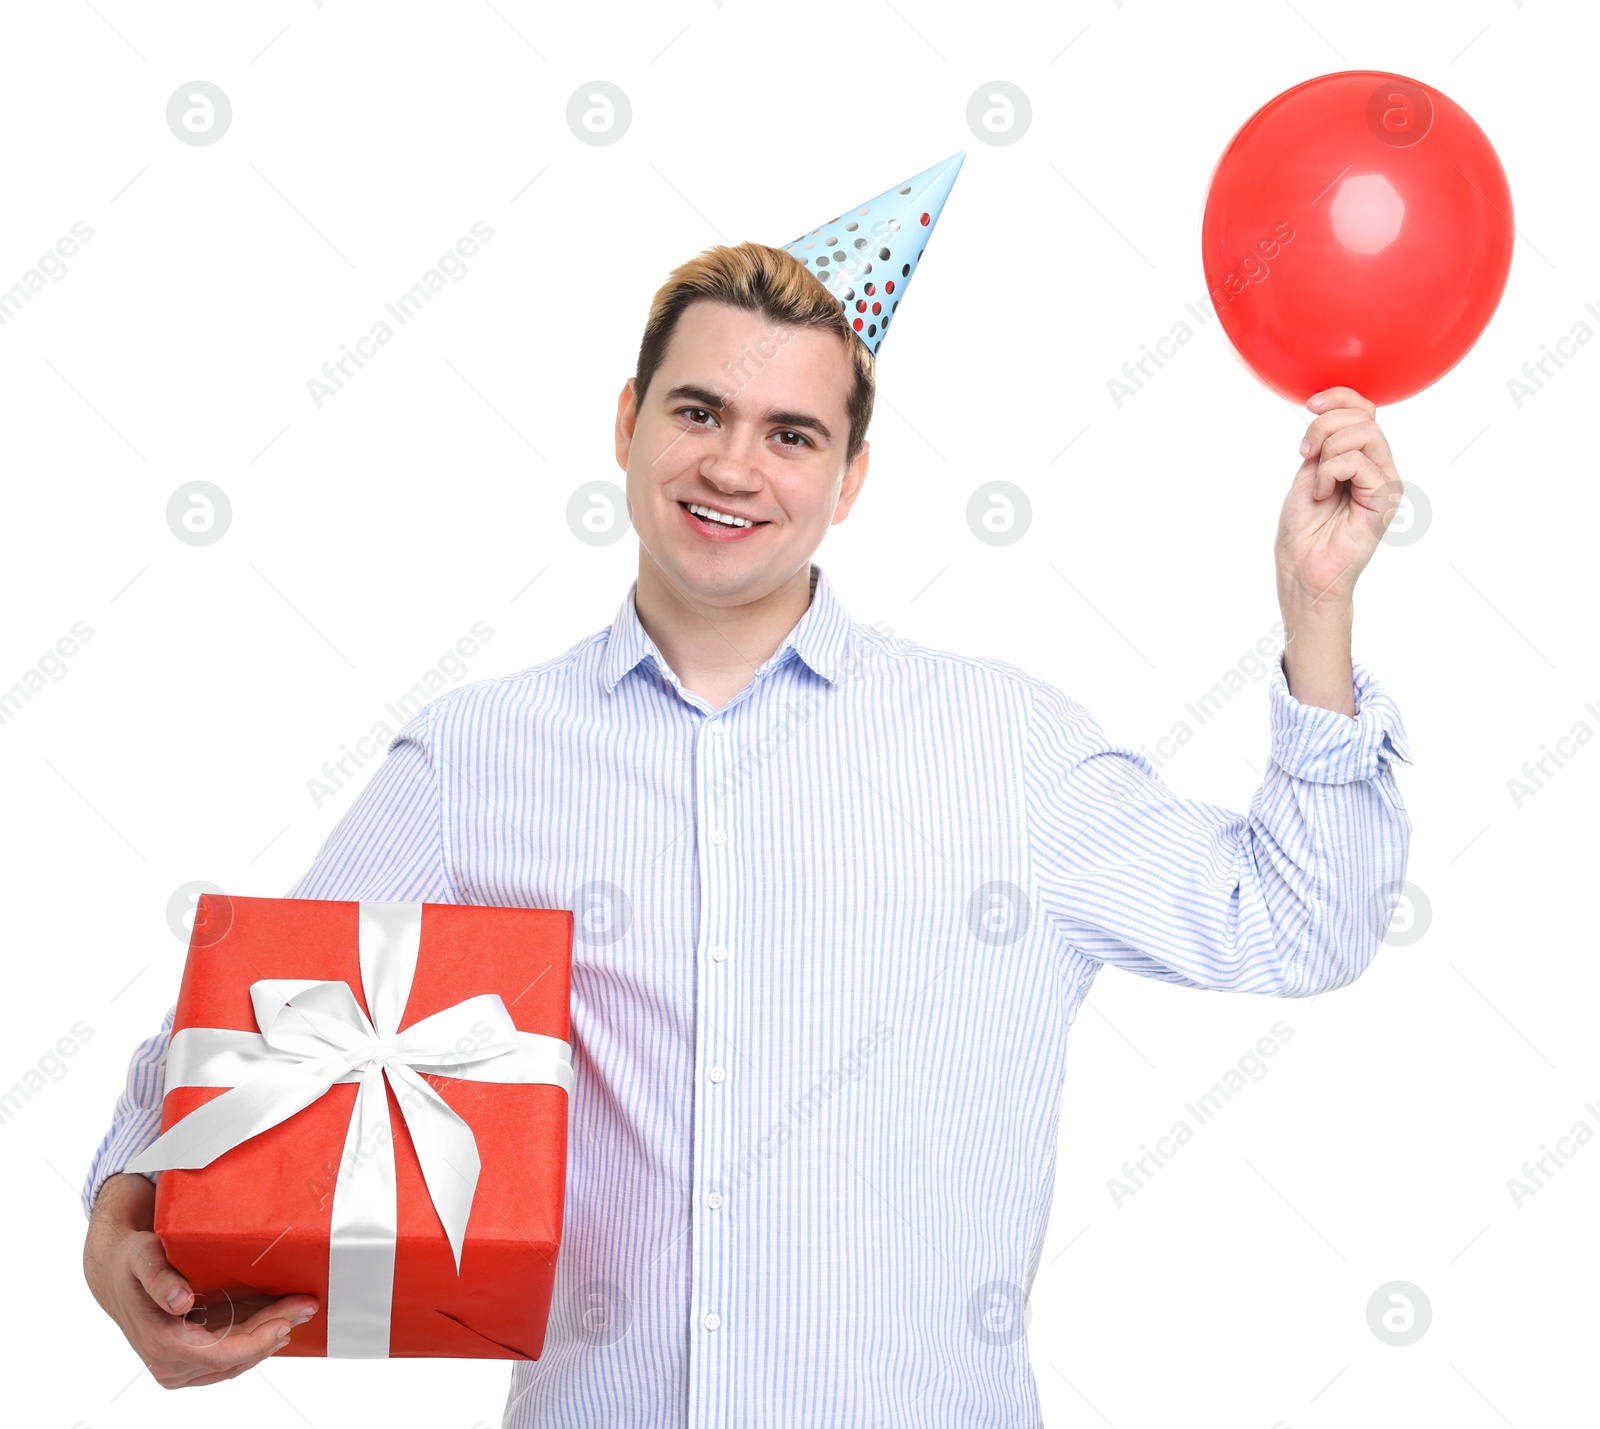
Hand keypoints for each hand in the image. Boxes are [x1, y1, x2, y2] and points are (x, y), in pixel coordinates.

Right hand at [84, 1173, 318, 1388]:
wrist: (117, 1274)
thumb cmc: (132, 1262)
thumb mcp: (143, 1258)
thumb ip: (160, 1278)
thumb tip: (180, 1303)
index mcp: (159, 1343)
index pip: (218, 1355)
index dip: (254, 1343)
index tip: (285, 1324)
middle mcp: (168, 1364)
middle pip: (234, 1357)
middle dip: (273, 1333)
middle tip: (307, 1306)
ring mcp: (180, 1366)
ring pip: (236, 1359)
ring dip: (269, 1336)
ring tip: (299, 1309)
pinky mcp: (191, 1359)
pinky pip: (230, 1354)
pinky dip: (256, 1337)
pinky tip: (279, 1317)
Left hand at [1275, 386, 1400, 610]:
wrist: (1302, 570)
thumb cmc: (1303, 530)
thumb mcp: (1309, 473)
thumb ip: (1325, 443)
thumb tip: (1327, 410)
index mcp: (1362, 458)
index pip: (1365, 408)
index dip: (1339, 397)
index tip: (1310, 405)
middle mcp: (1379, 467)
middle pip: (1363, 416)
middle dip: (1324, 426)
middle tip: (1306, 454)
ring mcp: (1384, 482)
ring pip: (1364, 432)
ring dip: (1327, 450)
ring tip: (1317, 482)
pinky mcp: (1383, 499)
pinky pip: (1358, 461)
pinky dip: (1330, 472)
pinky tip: (1323, 494)